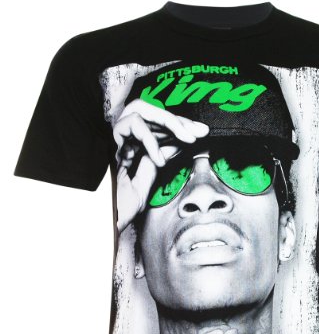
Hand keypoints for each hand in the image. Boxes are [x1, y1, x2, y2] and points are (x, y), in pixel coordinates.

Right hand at [113, 99, 209, 232]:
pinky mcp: (105, 141)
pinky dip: (149, 138)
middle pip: (150, 112)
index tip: (201, 132)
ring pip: (141, 109)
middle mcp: (119, 137)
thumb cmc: (119, 207)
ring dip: (169, 122)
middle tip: (201, 132)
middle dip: (179, 119)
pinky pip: (130, 125)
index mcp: (128, 144)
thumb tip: (177, 143)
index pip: (156, 124)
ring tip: (188, 139)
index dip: (179, 125)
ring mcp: (111, 138)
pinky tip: (160, 158)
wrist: (101, 223)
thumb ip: (157, 159)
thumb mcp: (145, 181)